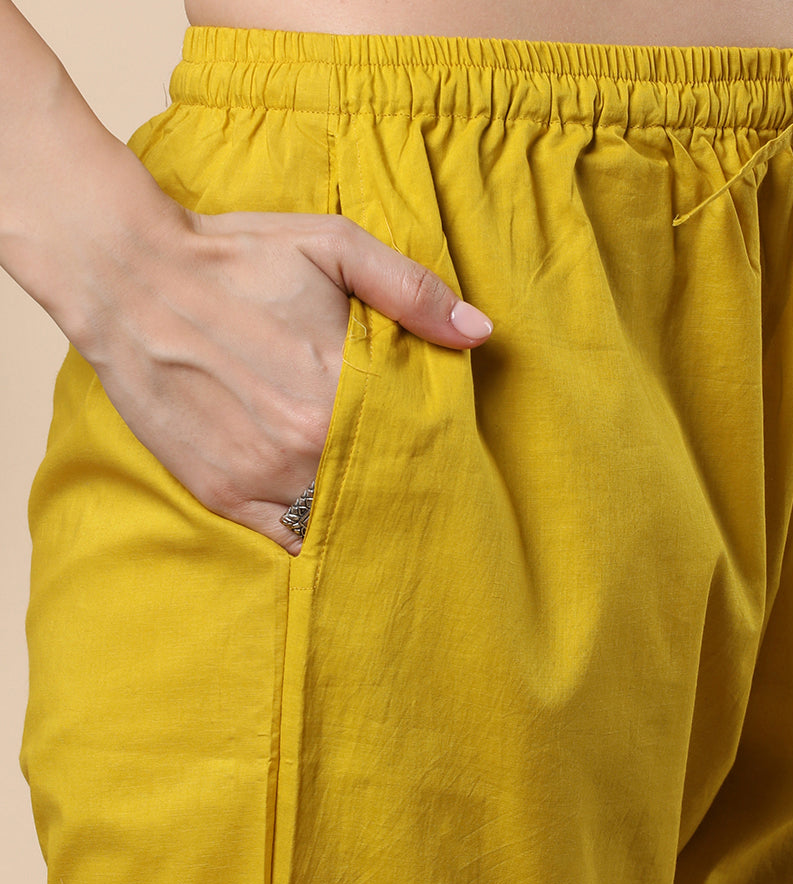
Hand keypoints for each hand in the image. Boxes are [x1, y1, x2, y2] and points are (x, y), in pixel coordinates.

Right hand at [74, 203, 492, 554]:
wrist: (125, 275)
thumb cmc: (234, 256)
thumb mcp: (331, 246)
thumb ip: (411, 290)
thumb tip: (478, 332)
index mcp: (339, 390)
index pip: (415, 442)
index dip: (433, 449)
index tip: (445, 450)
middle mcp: (303, 445)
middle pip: (381, 487)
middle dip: (401, 485)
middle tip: (419, 485)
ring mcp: (260, 476)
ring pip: (336, 519)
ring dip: (357, 513)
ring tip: (376, 502)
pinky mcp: (221, 493)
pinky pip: (285, 538)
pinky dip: (308, 533)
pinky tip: (326, 519)